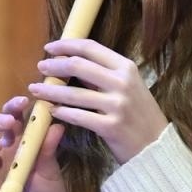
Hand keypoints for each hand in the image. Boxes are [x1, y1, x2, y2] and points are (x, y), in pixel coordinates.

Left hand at [28, 38, 167, 164]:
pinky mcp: (111, 126)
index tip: (49, 48)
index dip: (66, 45)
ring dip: (50, 90)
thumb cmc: (139, 114)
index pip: (90, 48)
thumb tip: (72, 62)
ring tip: (35, 90)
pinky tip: (51, 111)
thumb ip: (103, 74)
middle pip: (78, 65)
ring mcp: (117, 105)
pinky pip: (78, 117)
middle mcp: (122, 82)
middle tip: (40, 68)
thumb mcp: (128, 87)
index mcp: (126, 67)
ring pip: (73, 93)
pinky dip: (61, 113)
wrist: (156, 146)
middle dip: (54, 65)